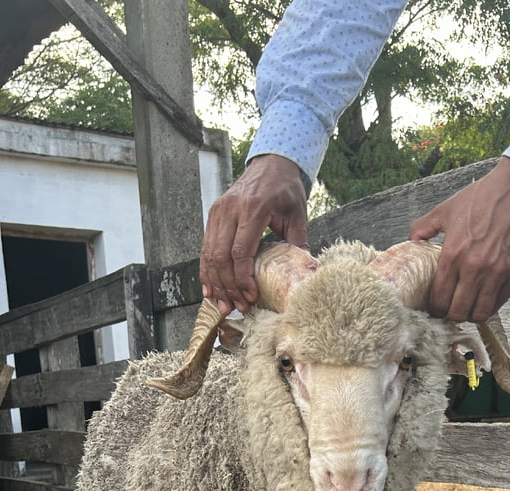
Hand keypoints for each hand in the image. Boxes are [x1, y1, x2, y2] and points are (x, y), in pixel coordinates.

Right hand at [200, 154, 308, 314]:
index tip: (250, 296)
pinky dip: (206, 271)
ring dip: (216, 283)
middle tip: (238, 306)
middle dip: (228, 287)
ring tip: (224, 305)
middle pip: (222, 256)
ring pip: (210, 254)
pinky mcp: (213, 215)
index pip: (241, 251)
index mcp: (253, 209)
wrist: (271, 164)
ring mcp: (219, 211)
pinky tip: (210, 289)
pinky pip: (205, 248)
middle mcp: (230, 209)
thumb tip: (303, 274)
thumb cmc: (285, 189)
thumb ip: (298, 243)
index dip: (243, 278)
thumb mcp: (298, 214)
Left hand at [409, 157, 509, 323]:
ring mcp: (498, 273)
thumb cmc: (482, 197)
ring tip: (468, 306)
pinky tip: (484, 298)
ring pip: (480, 313)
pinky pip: (499, 302)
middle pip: (458, 312)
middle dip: (451, 314)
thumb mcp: (446, 210)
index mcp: (453, 254)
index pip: (439, 299)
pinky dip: (490, 305)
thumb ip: (423, 227)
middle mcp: (475, 268)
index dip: (435, 308)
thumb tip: (412, 241)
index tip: (435, 307)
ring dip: (471, 313)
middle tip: (451, 309)